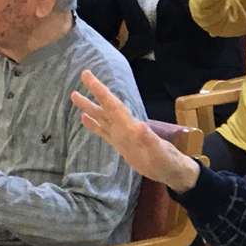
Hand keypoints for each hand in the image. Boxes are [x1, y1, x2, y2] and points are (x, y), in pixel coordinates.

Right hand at [71, 70, 198, 190]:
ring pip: (102, 118)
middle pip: (106, 107)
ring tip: (74, 96)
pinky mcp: (121, 145)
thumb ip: (150, 140)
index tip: (88, 76)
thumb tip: (140, 126)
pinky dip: (94, 125)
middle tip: (82, 75)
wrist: (171, 171)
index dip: (100, 91)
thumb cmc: (167, 161)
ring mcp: (122, 136)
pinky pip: (104, 132)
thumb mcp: (159, 152)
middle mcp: (125, 127)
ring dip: (90, 107)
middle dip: (94, 93)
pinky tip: (84, 119)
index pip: (113, 105)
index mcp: (131, 126)